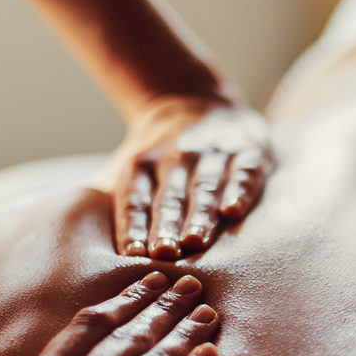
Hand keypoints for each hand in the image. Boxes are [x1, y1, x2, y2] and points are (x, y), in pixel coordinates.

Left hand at [105, 96, 273, 259]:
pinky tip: (232, 211)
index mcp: (144, 164)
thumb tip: (106, 251)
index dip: (133, 226)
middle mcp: (177, 157)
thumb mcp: (135, 169)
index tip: (133, 254)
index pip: (136, 199)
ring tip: (194, 241)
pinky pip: (243, 173)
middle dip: (166, 226)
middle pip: (170, 197)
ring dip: (199, 215)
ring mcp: (215, 153)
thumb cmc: (162, 156)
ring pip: (205, 188)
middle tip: (163, 253)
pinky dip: (239, 191)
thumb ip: (124, 206)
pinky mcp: (249, 152)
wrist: (197, 101)